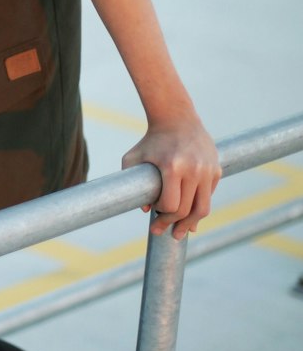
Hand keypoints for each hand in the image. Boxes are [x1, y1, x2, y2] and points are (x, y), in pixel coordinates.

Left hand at [121, 116, 221, 239]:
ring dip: (191, 223)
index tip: (154, 215)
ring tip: (181, 232)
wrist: (176, 118)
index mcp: (172, 167)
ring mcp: (207, 169)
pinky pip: (208, 195)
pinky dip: (199, 207)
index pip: (170, 205)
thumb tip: (146, 210)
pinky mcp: (216, 170)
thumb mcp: (133, 158)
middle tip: (165, 231)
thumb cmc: (151, 140)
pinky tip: (190, 215)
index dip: (161, 214)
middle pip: (186, 210)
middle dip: (173, 224)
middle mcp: (193, 169)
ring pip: (203, 208)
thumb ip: (133, 185)